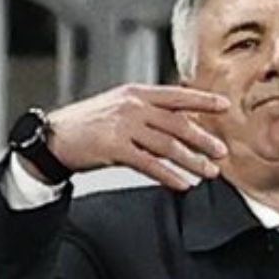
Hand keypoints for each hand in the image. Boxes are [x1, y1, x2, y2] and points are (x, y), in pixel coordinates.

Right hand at [44, 84, 230, 191]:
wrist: (54, 137)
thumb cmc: (88, 124)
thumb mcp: (119, 107)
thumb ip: (148, 111)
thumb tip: (181, 120)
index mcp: (136, 93)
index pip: (177, 95)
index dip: (202, 101)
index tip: (225, 106)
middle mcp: (133, 106)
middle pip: (177, 124)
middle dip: (203, 139)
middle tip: (221, 151)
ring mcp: (124, 126)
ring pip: (167, 146)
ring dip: (192, 161)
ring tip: (208, 172)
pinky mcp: (115, 148)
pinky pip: (150, 165)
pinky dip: (169, 176)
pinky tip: (182, 185)